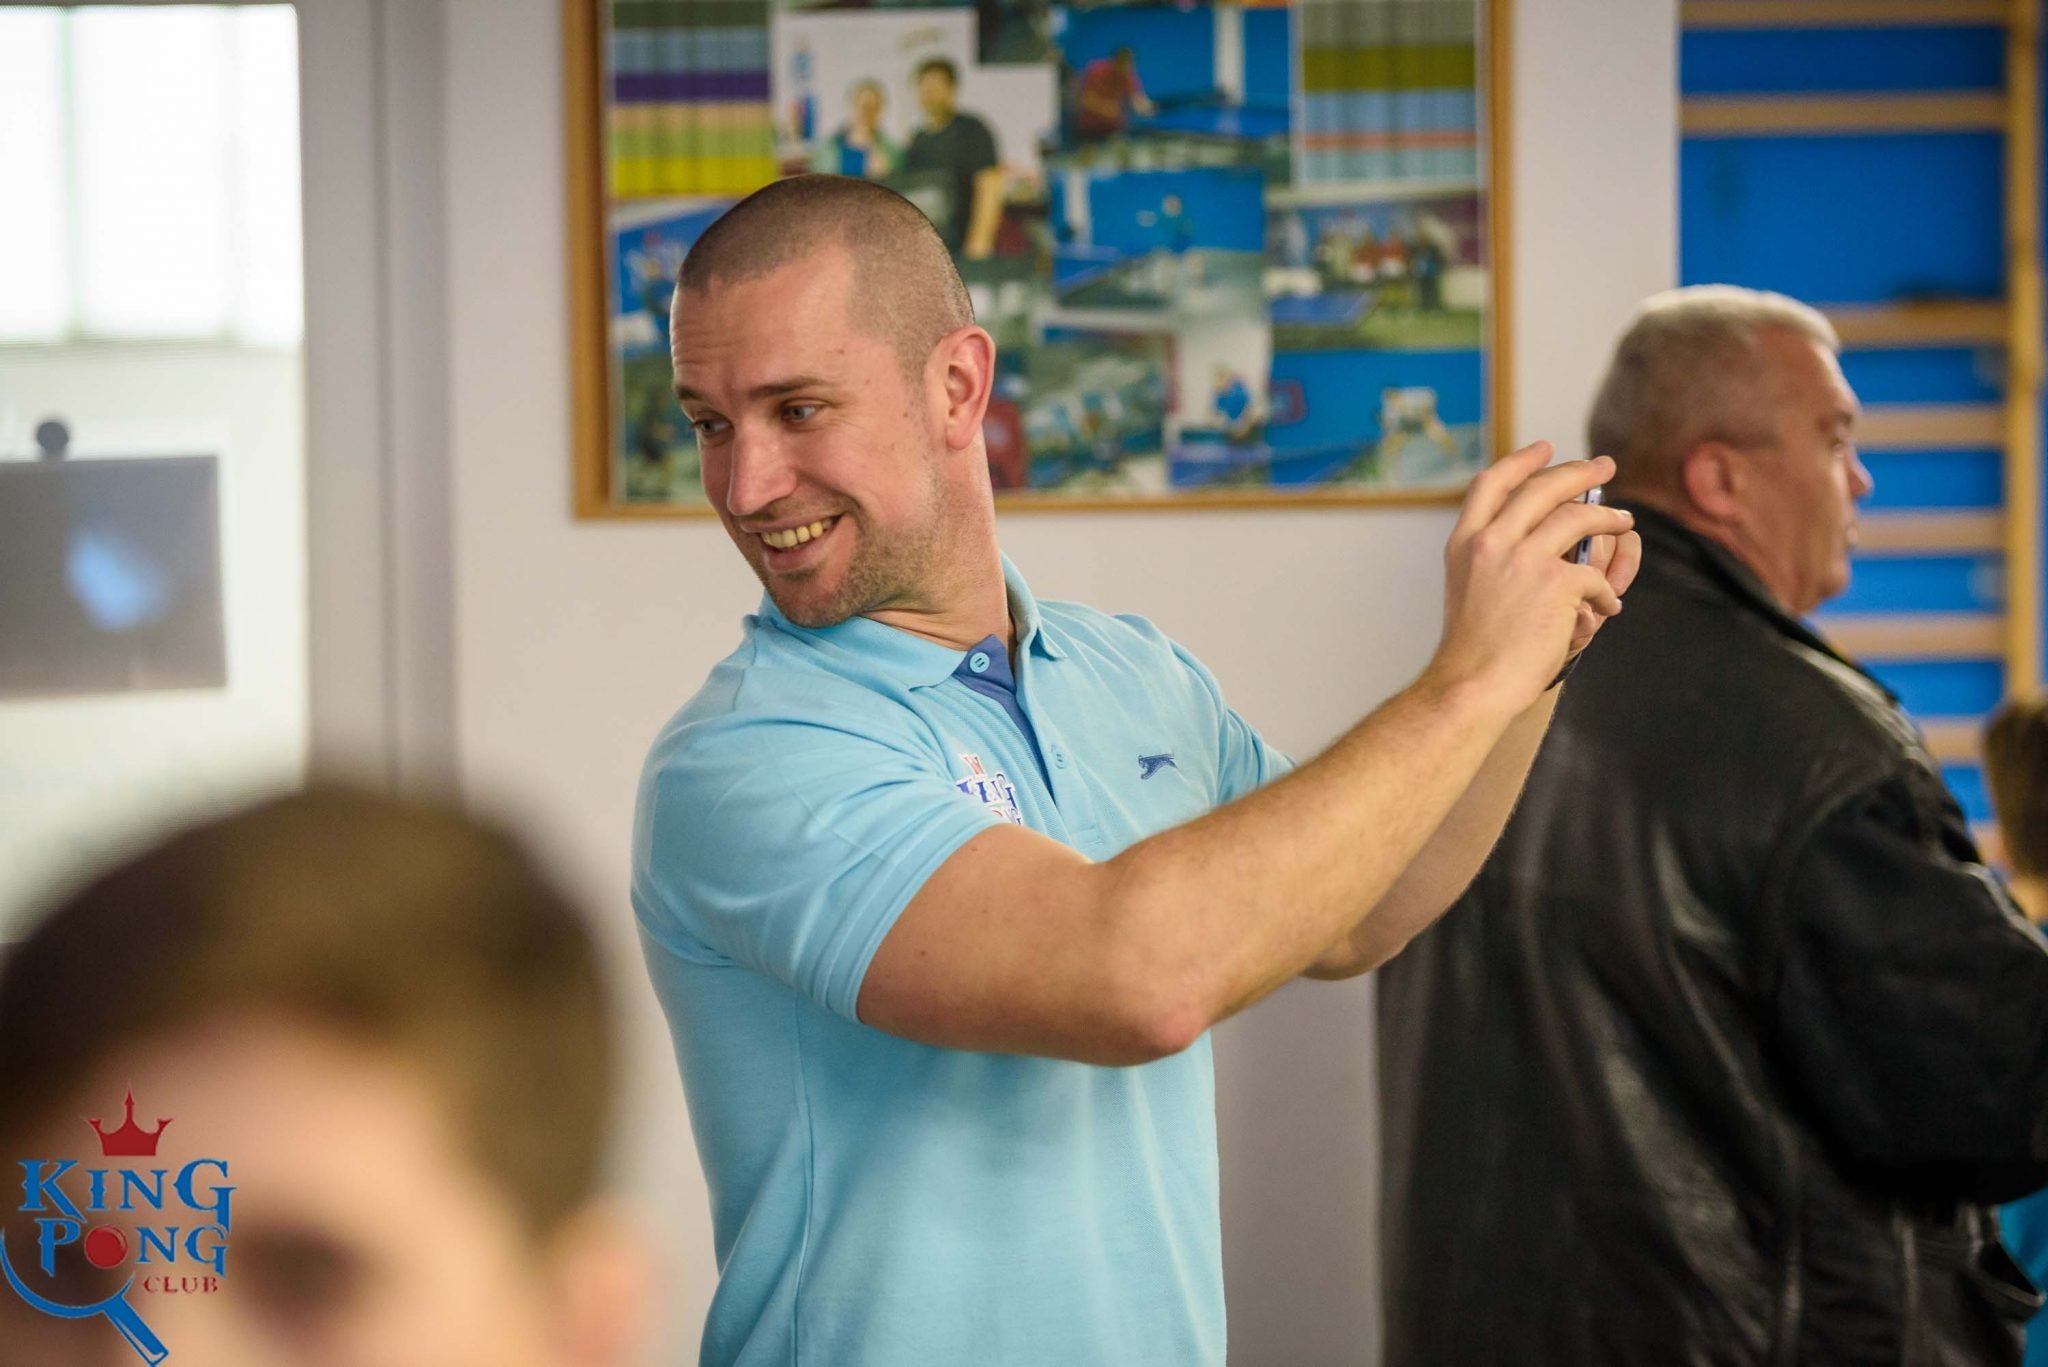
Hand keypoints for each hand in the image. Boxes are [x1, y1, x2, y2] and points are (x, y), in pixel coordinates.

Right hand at [1426, 442, 1638, 712]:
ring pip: (1578, 518)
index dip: (1522, 461)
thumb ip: (1492, 558)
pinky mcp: (1555, 584)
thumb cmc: (1472, 650)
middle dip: (1579, 472)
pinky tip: (1606, 608)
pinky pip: (1594, 576)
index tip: (1546, 448)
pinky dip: (1605, 593)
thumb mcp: (1468, 588)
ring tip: (1625, 521)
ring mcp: (1523, 560)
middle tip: (1604, 466)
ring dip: (1608, 517)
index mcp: (1465, 542)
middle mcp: (1491, 542)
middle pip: (1542, 488)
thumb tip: (1537, 536)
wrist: (1472, 684)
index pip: (1492, 483)